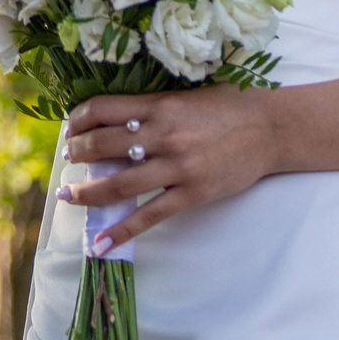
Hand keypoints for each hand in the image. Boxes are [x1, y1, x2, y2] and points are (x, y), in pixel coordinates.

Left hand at [58, 86, 283, 253]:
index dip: (79, 119)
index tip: (71, 128)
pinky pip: (149, 215)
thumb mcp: (185, 95)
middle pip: (104, 145)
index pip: (104, 109)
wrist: (270, 129)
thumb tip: (115, 120)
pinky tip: (101, 244)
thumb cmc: (228, 107)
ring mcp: (177, 166)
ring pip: (120, 183)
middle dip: (77, 154)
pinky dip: (122, 231)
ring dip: (88, 192)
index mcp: (160, 105)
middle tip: (68, 160)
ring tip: (70, 196)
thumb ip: (152, 107)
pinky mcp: (191, 193)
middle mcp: (164, 134)